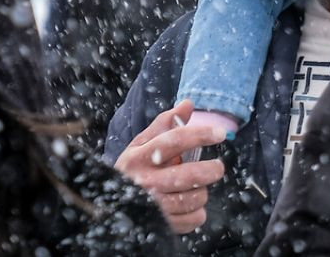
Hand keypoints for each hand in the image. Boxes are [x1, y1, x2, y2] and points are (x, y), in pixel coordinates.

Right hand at [114, 100, 226, 233]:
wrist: (109, 205)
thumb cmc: (132, 170)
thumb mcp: (141, 145)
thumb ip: (164, 124)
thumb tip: (188, 104)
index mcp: (140, 157)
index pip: (174, 141)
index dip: (199, 135)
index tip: (220, 133)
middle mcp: (144, 182)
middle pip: (188, 175)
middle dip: (210, 170)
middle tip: (217, 168)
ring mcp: (152, 206)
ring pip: (193, 198)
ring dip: (201, 192)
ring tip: (195, 187)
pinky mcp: (160, 225)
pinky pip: (193, 220)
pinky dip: (198, 212)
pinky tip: (189, 205)